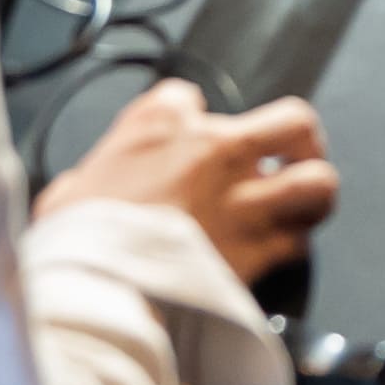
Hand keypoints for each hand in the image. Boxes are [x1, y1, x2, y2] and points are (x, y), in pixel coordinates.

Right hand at [48, 75, 334, 285]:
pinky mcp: (259, 249)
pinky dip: (290, 247)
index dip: (191, 120)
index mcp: (160, 124)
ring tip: (296, 207)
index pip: (188, 96)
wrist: (95, 288)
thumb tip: (84, 195)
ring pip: (317, 181)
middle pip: (293, 121)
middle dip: (299, 141)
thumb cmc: (76, 241)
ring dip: (310, 195)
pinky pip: (298, 242)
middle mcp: (214, 150)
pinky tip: (274, 253)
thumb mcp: (67, 194)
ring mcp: (243, 199)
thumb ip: (91, 181)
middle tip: (290, 158)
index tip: (189, 141)